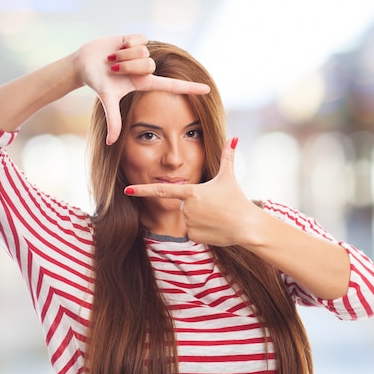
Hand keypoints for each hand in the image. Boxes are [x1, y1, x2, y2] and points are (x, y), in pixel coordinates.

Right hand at [75, 34, 210, 144]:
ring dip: (124, 55)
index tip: (208, 90)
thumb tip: (110, 143)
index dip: (190, 88)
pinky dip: (124, 43)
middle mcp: (147, 69)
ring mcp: (142, 53)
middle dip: (128, 66)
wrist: (85, 63)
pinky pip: (138, 39)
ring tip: (114, 59)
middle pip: (149, 64)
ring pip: (143, 52)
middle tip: (115, 68)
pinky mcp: (137, 39)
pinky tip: (117, 47)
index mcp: (145, 83)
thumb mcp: (107, 100)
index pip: (172, 86)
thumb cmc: (97, 82)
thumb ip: (113, 120)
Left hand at [125, 137, 258, 245]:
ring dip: (199, 218)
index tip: (127, 189)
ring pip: (187, 219)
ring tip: (216, 217)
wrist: (246, 226)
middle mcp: (186, 208)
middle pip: (183, 206)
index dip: (142, 190)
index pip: (161, 191)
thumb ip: (227, 157)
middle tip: (215, 208)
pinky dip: (202, 230)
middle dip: (197, 206)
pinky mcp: (193, 236)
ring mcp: (188, 223)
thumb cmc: (237, 200)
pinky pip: (192, 232)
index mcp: (191, 192)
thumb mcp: (229, 177)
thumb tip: (234, 138)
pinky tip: (215, 228)